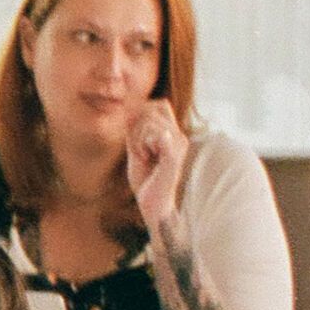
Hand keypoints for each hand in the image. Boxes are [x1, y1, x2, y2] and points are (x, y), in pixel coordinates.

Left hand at [125, 107, 189, 231]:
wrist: (152, 204)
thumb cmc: (145, 179)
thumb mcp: (135, 149)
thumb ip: (134, 130)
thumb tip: (130, 110)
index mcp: (172, 133)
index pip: (158, 105)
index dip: (141, 113)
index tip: (134, 137)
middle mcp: (179, 136)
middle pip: (151, 109)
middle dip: (136, 127)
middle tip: (140, 150)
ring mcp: (179, 145)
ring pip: (149, 122)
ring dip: (137, 140)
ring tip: (145, 157)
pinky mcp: (174, 155)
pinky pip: (156, 134)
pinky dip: (143, 146)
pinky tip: (147, 158)